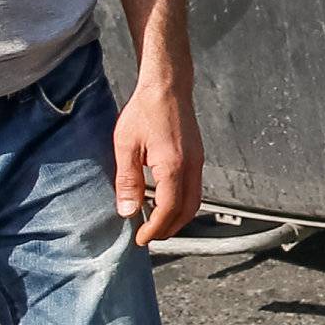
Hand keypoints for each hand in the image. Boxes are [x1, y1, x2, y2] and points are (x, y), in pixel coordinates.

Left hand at [113, 75, 202, 245]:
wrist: (167, 85)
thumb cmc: (145, 110)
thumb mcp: (126, 145)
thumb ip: (127, 181)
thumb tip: (127, 211)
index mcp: (174, 166)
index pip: (168, 210)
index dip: (155, 229)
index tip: (141, 238)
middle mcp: (192, 166)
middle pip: (187, 211)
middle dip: (169, 229)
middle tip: (149, 237)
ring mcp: (198, 161)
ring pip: (194, 201)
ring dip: (177, 218)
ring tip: (157, 224)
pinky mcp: (197, 156)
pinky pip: (194, 188)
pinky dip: (181, 203)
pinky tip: (164, 201)